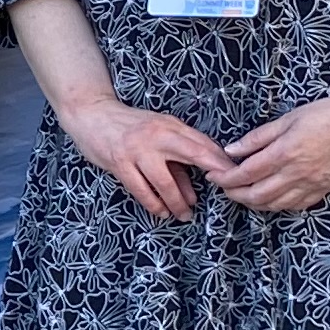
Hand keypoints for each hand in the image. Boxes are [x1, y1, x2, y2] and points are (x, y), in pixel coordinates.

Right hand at [59, 96, 236, 222]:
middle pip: (193, 155)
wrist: (92, 114)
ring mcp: (136, 150)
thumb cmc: (129, 126)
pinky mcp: (119, 163)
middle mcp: (156, 136)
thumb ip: (177, 155)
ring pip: (165, 182)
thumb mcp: (157, 131)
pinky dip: (154, 204)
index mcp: (169, 125)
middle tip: (228, 192)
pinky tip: (162, 212)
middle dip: (214, 174)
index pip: (202, 142)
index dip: (221, 160)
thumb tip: (196, 185)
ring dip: (178, 202)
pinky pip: (141, 190)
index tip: (237, 175)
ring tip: (185, 215)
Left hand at [219, 87, 329, 214]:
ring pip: (275, 204)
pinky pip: (296, 205)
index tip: (214, 176)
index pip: (246, 174)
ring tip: (243, 194)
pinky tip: (271, 199)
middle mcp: (297, 174)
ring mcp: (312, 184)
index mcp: (285, 153)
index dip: (225, 178)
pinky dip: (278, 205)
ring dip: (254, 203)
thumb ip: (257, 138)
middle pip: (257, 195)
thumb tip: (231, 150)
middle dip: (235, 194)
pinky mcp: (325, 189)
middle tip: (224, 187)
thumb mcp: (287, 119)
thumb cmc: (327, 113)